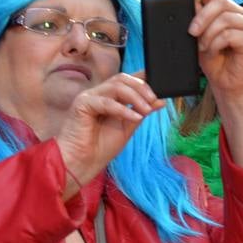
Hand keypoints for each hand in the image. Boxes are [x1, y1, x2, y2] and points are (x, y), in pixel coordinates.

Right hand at [54, 71, 162, 191]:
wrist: (82, 163)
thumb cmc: (100, 147)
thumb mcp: (128, 127)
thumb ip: (141, 112)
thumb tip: (160, 100)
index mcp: (108, 97)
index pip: (126, 80)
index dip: (143, 79)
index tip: (161, 86)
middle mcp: (98, 94)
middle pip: (122, 79)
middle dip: (142, 88)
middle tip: (154, 100)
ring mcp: (89, 97)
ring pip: (116, 86)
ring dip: (135, 97)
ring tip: (147, 110)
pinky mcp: (82, 104)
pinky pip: (106, 102)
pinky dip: (123, 109)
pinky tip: (134, 117)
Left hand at [188, 0, 242, 103]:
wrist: (230, 86)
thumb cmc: (218, 63)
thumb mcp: (201, 39)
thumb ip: (197, 23)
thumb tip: (191, 5)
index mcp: (227, 12)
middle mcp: (239, 15)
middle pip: (220, 2)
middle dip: (202, 16)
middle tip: (191, 32)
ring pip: (224, 19)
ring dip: (208, 34)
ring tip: (204, 48)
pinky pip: (229, 34)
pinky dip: (216, 44)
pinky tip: (215, 52)